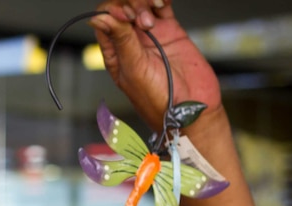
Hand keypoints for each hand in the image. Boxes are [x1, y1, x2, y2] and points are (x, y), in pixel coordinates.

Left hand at [90, 0, 221, 131]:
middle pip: (122, 8)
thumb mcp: (135, 70)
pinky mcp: (170, 31)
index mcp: (115, 53)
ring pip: (141, 5)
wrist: (192, 109)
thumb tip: (99, 18)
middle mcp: (130, 42)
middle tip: (142, 19)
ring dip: (145, 2)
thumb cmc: (159, 100)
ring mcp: (151, 35)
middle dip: (131, 6)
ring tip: (153, 19)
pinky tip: (163, 3)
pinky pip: (162, 7)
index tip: (125, 17)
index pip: (104, 20)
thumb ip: (121, 41)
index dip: (112, 12)